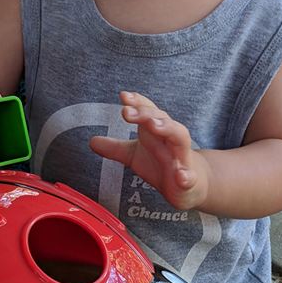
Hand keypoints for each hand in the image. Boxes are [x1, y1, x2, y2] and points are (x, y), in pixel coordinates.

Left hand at [90, 92, 208, 209]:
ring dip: (168, 129)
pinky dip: (186, 176)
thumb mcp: (134, 156)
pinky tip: (182, 176)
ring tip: (154, 125)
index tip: (123, 96)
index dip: (137, 102)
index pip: (148, 111)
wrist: (189, 186)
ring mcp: (181, 158)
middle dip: (146, 113)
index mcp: (157, 131)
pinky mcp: (189, 179)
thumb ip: (115, 148)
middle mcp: (170, 140)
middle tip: (127, 112)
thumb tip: (92, 141)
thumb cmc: (161, 164)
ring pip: (180, 138)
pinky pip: (190, 176)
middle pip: (161, 119)